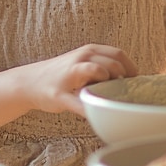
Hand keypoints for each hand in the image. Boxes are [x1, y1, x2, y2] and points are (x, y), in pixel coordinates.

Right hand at [20, 44, 137, 116]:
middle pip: (113, 64)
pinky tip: (96, 115)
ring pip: (98, 72)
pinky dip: (90, 108)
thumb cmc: (63, 75)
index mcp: (89, 51)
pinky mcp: (60, 94)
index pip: (118, 55)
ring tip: (109, 99)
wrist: (29, 82)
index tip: (135, 83)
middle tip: (122, 94)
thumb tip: (129, 79)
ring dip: (109, 87)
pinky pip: (78, 102)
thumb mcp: (83, 63)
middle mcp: (82, 58)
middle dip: (122, 80)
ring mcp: (70, 75)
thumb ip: (102, 66)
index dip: (131, 69)